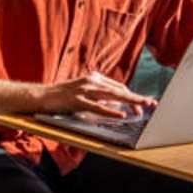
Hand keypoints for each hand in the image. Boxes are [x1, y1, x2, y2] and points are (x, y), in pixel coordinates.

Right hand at [29, 68, 147, 119]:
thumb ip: (100, 98)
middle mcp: (92, 81)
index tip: (143, 104)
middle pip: (120, 89)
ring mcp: (84, 89)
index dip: (132, 96)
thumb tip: (117, 105)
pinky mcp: (77, 100)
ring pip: (112, 96)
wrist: (41, 96)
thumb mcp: (85, 95)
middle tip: (151, 103)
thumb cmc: (62, 97)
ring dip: (130, 101)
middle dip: (137, 97)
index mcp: (94, 78)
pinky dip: (110, 110)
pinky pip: (97, 106)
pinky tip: (121, 114)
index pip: (119, 87)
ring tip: (143, 106)